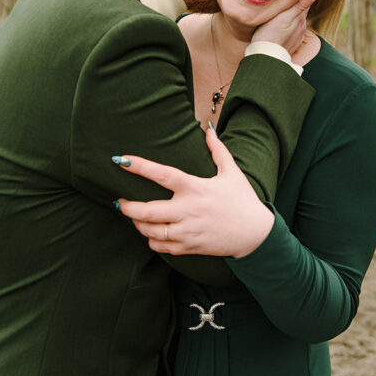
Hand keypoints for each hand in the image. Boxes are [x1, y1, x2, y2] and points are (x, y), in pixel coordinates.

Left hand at [115, 125, 273, 257]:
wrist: (256, 234)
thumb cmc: (243, 200)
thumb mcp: (232, 172)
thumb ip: (218, 149)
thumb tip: (208, 128)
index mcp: (196, 188)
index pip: (162, 175)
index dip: (140, 167)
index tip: (122, 160)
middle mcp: (188, 210)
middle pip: (147, 211)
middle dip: (127, 207)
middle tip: (119, 201)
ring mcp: (188, 231)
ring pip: (150, 231)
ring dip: (137, 223)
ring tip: (134, 216)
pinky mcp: (189, 247)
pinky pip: (161, 246)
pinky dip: (151, 240)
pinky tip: (151, 232)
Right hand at [251, 0, 317, 54]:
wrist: (265, 57)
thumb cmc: (270, 34)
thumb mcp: (284, 16)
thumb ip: (300, 4)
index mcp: (301, 18)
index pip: (305, 2)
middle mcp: (302, 28)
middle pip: (300, 12)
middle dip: (294, 6)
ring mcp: (297, 37)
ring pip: (295, 23)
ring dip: (290, 18)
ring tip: (281, 14)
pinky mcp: (291, 44)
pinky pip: (291, 32)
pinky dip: (287, 28)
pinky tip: (279, 28)